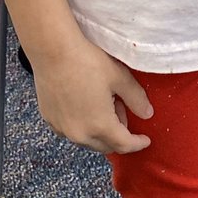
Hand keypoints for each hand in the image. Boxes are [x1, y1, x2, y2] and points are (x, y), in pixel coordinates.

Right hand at [29, 34, 152, 154]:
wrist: (53, 51)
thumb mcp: (119, 77)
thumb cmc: (87, 61)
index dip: (137, 144)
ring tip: (103, 103)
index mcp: (100, 126)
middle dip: (118, 134)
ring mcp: (62, 128)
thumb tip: (147, 113)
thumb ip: (136, 98)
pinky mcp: (50, 119)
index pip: (123, 145)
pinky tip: (85, 104)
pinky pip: (71, 131)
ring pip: (87, 140)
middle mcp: (79, 134)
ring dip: (100, 130)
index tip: (145, 140)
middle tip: (122, 108)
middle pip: (105, 146)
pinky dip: (83, 125)